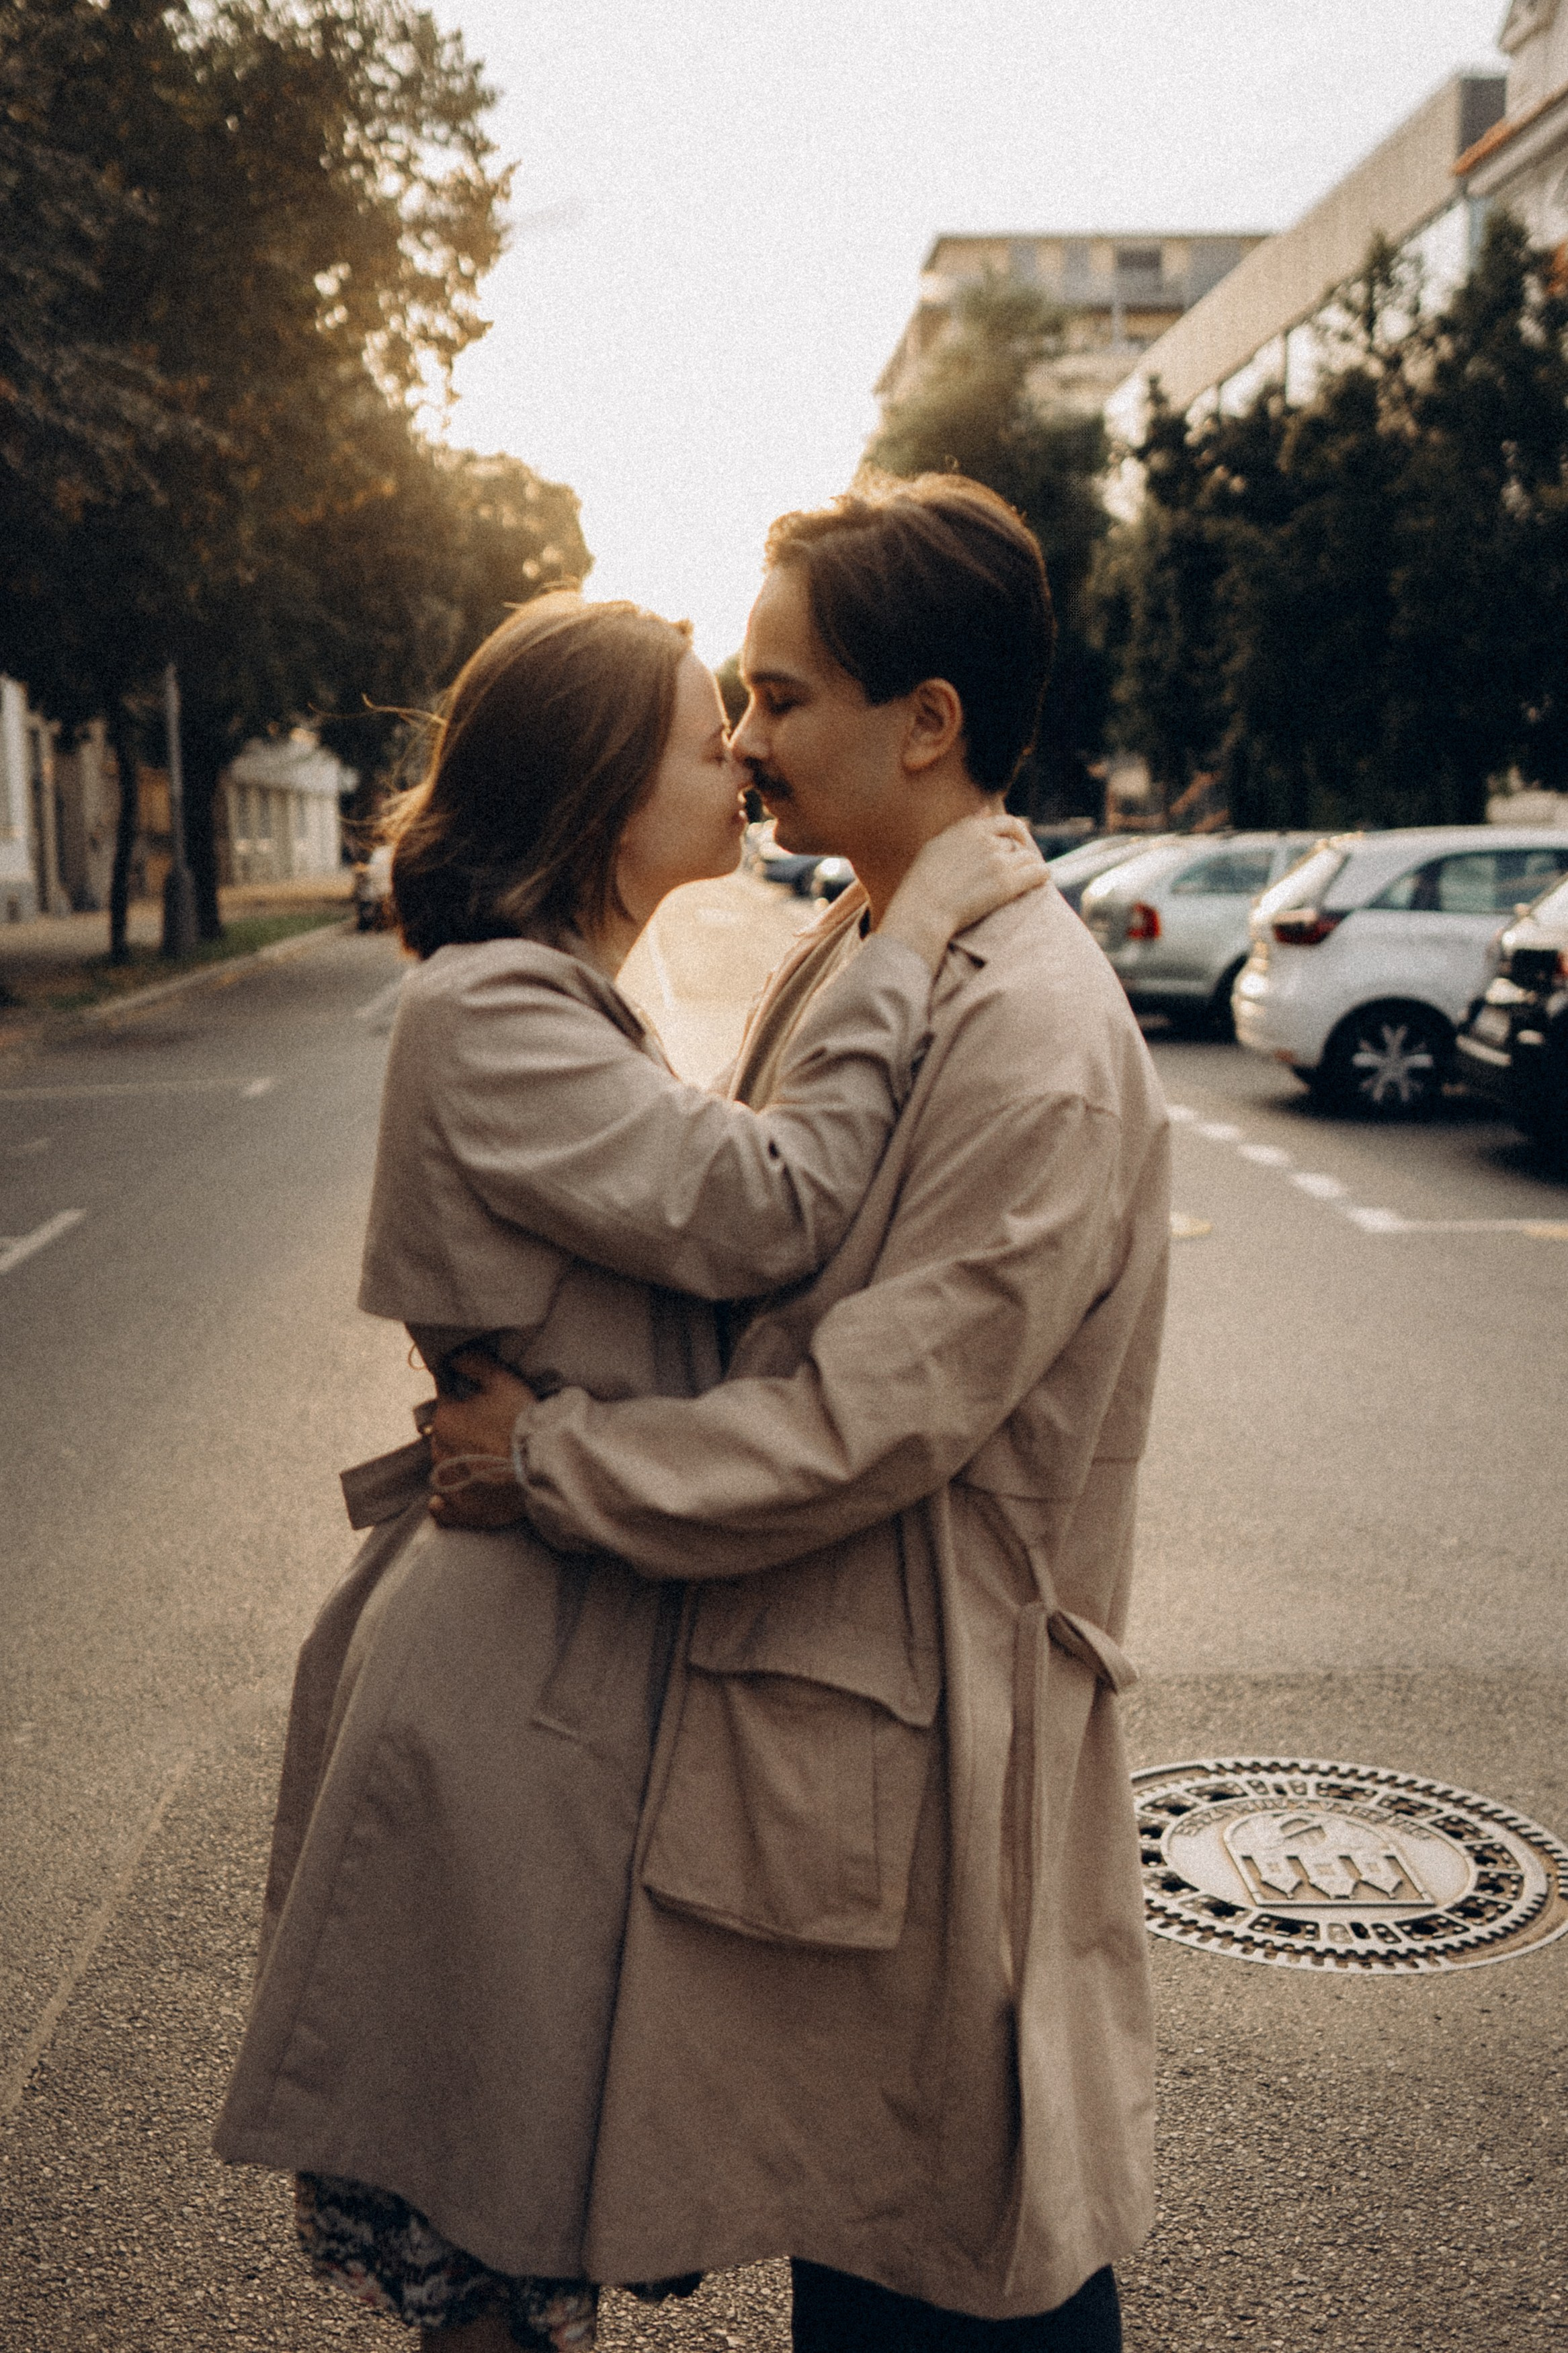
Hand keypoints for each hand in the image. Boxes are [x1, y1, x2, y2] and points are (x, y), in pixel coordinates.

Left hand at [426, 1349, 536, 1529]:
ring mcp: (449, 1485)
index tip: (484, 1403)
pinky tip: (457, 1496)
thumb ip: (473, 1363)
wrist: (544, 1467)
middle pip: (446, 1435)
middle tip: (492, 1432)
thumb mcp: (502, 1380)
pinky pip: (444, 1507)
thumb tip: (453, 1357)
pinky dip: (447, 1502)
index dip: (466, 1399)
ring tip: (487, 1462)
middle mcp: (438, 1453)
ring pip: (445, 1467)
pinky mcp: (462, 1511)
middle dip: (463, 1431)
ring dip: (459, 1462)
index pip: (447, 1400)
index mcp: (445, 1419)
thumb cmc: (522, 1422)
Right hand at [878, 813, 1045, 970]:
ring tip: (1026, 879)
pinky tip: (1040, 882)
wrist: (924, 909)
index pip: (1005, 822)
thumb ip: (965, 826)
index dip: (1015, 832)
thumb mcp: (938, 844)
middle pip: (1016, 843)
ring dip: (1029, 867)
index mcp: (970, 829)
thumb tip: (985, 810)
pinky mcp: (1007, 883)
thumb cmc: (923, 882)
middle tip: (1016, 870)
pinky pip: (1038, 873)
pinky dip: (1042, 876)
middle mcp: (987, 841)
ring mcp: (999, 861)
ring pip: (1029, 857)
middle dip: (1018, 855)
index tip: (1016, 842)